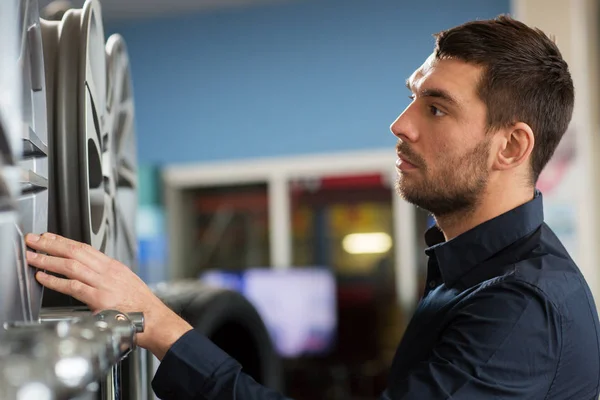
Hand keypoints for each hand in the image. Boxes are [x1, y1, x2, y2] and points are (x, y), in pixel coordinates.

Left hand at [25, 232, 192, 359]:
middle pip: (75, 251)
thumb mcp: (126, 283)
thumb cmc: (141, 306)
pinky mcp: (100, 298)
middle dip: (51, 244)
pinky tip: (44, 278)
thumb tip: (89, 276)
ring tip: (33, 257)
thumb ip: (107, 278)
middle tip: (34, 240)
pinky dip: (56, 281)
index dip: (64, 241)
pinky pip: (73, 286)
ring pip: (72, 265)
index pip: (85, 248)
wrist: (153, 319)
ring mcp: (104, 284)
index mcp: (114, 267)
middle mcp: (108, 271)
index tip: (49, 237)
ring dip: (49, 260)